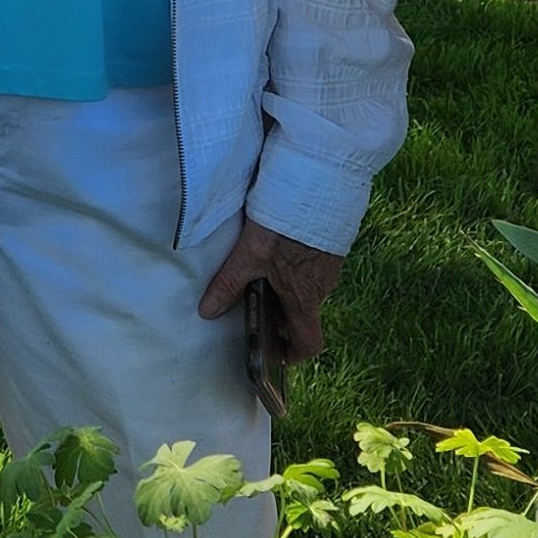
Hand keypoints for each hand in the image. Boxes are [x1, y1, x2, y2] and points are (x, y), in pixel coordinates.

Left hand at [196, 220, 344, 364]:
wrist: (319, 184)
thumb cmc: (285, 224)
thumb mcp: (250, 255)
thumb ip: (229, 284)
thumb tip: (208, 312)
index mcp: (304, 298)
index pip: (308, 343)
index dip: (292, 354)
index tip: (273, 351)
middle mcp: (322, 288)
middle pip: (302, 314)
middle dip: (279, 315)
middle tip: (252, 302)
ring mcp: (328, 267)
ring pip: (306, 289)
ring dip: (285, 288)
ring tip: (258, 270)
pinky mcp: (329, 247)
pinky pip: (311, 268)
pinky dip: (294, 268)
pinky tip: (276, 247)